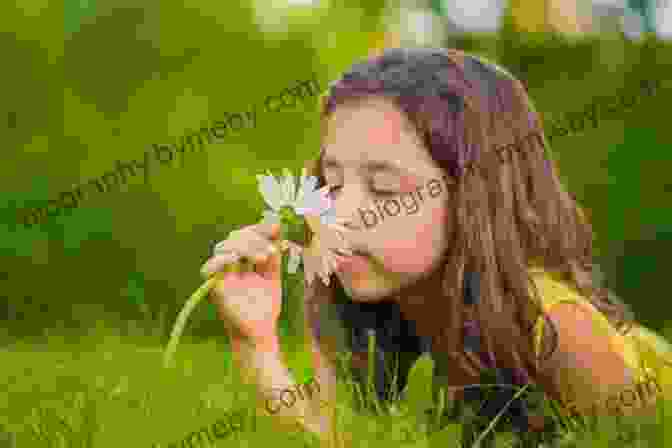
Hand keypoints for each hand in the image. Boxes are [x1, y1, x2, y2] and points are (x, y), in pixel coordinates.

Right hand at [200, 222, 285, 344]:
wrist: (260, 331)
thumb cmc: (265, 305)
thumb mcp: (273, 274)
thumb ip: (273, 252)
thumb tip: (278, 225)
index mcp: (244, 259)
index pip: (247, 234)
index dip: (259, 228)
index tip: (276, 228)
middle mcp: (231, 264)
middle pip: (235, 237)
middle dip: (255, 238)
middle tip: (271, 251)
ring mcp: (222, 274)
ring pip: (223, 247)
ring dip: (244, 247)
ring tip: (262, 258)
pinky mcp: (214, 287)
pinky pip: (209, 268)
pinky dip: (221, 259)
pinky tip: (237, 259)